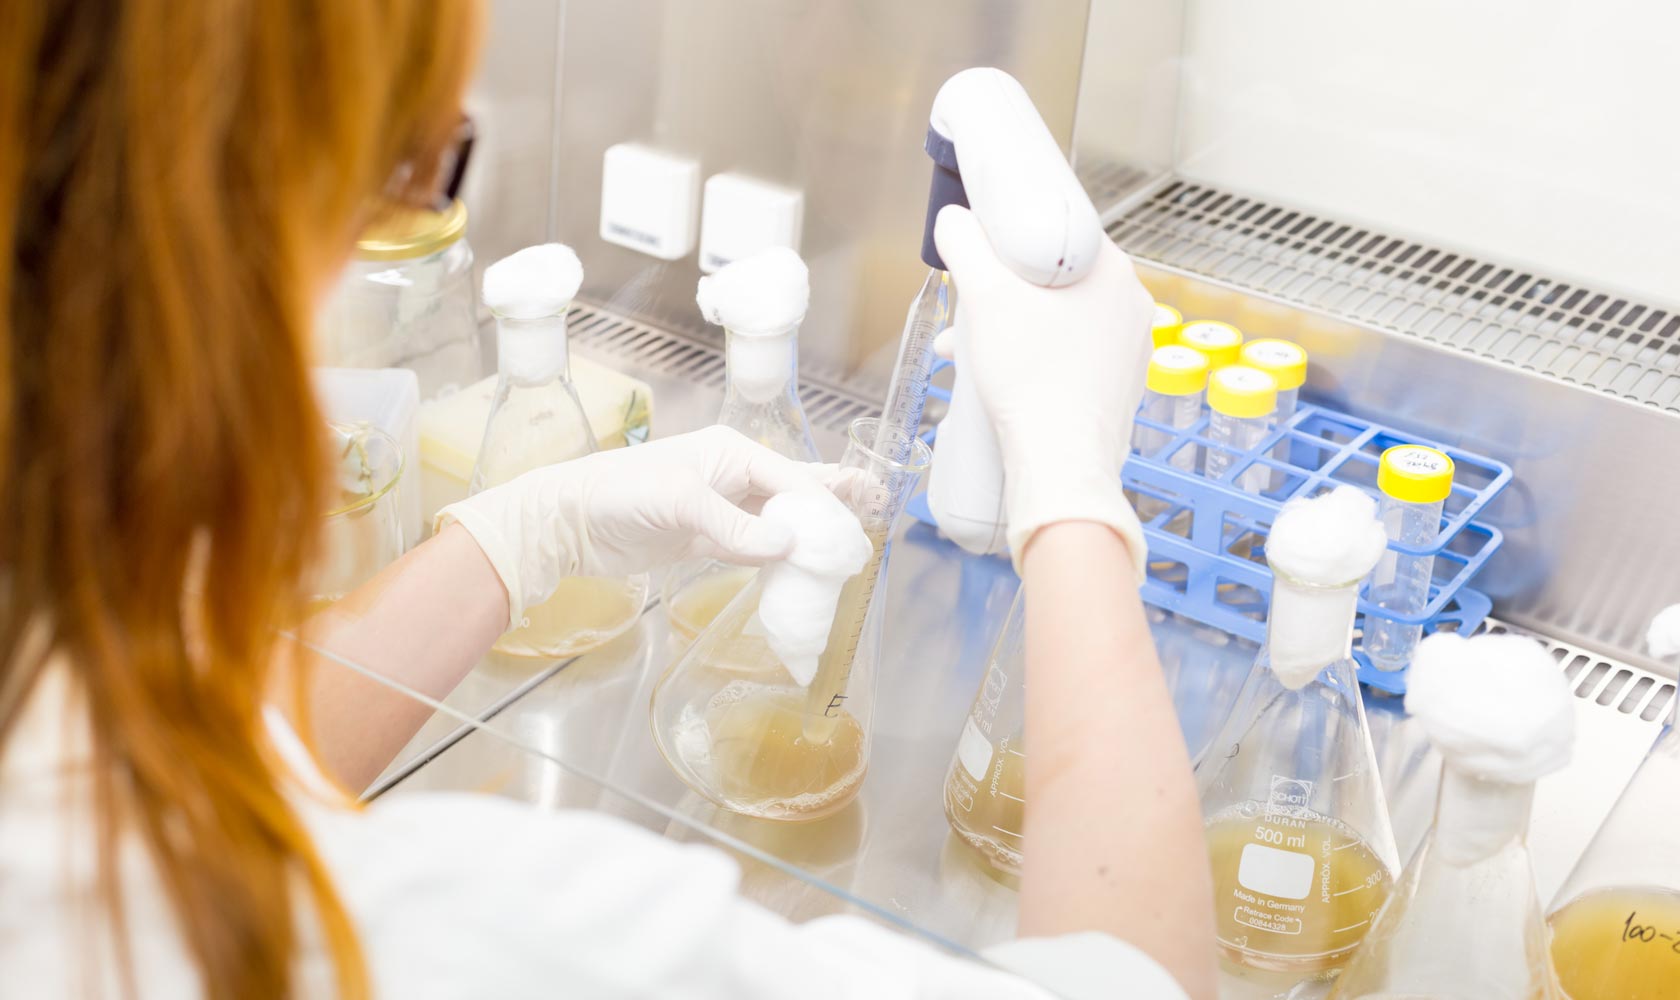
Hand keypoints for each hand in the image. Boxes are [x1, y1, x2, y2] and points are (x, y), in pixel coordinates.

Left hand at [437, 426, 844, 628]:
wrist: (568, 522)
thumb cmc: (619, 495)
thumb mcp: (681, 503)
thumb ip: (736, 526)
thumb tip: (789, 543)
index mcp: (731, 453)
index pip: (793, 477)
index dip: (825, 504)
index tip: (851, 531)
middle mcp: (732, 477)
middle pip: (792, 494)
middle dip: (829, 510)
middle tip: (870, 525)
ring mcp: (719, 510)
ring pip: (776, 522)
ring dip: (806, 537)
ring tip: (844, 551)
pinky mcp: (705, 540)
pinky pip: (753, 548)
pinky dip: (776, 558)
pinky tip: (799, 568)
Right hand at [933, 204, 1152, 570]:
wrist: (1061, 462)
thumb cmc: (1031, 378)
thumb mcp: (985, 296)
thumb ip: (966, 246)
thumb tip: (954, 220)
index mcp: (1112, 270)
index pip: (1060, 231)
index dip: (1015, 237)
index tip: (984, 252)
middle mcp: (1132, 305)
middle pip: (1056, 280)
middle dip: (1004, 292)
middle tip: (968, 308)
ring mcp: (1130, 349)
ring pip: (1061, 321)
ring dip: (1013, 328)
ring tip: (967, 350)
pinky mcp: (1118, 387)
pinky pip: (1071, 357)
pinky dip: (1035, 360)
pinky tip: (1001, 378)